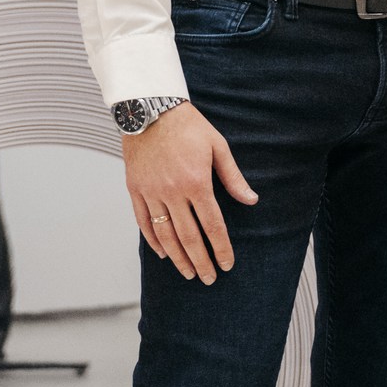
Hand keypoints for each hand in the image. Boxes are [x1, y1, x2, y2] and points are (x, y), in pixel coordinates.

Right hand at [123, 103, 256, 283]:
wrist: (151, 107)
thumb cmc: (188, 125)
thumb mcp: (217, 146)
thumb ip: (233, 177)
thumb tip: (251, 200)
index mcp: (196, 182)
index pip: (212, 225)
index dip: (221, 248)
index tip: (227, 264)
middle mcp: (172, 192)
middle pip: (189, 236)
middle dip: (201, 261)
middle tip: (209, 279)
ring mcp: (151, 191)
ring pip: (165, 234)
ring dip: (178, 257)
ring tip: (188, 273)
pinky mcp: (135, 188)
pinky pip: (143, 221)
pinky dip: (153, 240)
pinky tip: (164, 253)